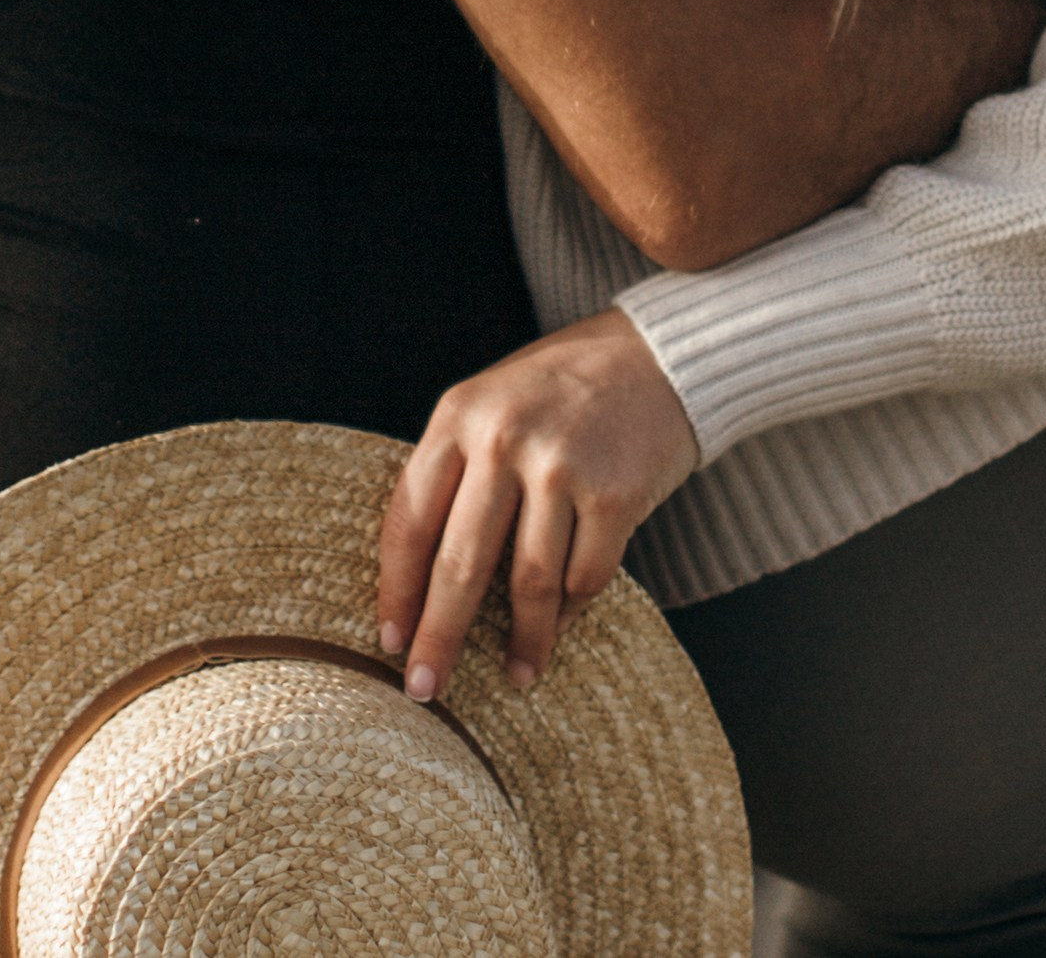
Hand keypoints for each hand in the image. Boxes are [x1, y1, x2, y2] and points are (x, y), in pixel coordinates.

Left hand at [376, 309, 698, 701]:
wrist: (657, 353)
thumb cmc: (562, 388)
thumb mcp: (492, 405)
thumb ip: (458, 472)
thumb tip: (420, 584)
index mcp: (459, 414)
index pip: (410, 519)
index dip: (396, 591)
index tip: (389, 643)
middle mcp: (503, 437)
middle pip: (459, 563)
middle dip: (438, 638)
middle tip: (424, 692)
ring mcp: (560, 465)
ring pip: (527, 583)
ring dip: (522, 641)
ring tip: (516, 676)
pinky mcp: (615, 493)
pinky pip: (584, 577)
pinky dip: (572, 612)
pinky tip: (563, 629)